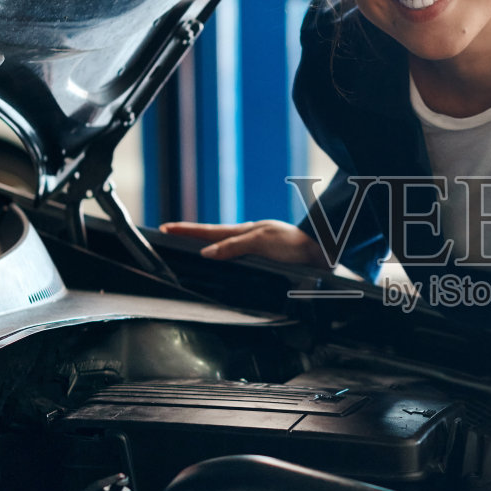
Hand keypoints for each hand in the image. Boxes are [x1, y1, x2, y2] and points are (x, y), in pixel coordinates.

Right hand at [159, 220, 327, 267]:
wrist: (323, 252)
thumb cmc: (295, 245)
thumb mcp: (261, 242)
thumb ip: (233, 247)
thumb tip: (206, 252)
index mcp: (247, 231)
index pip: (210, 232)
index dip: (188, 231)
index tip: (166, 228)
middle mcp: (251, 238)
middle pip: (215, 236)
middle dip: (192, 235)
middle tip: (171, 233)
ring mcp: (259, 247)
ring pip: (227, 246)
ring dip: (208, 244)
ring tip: (190, 245)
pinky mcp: (268, 258)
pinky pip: (239, 257)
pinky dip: (226, 256)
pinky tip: (225, 263)